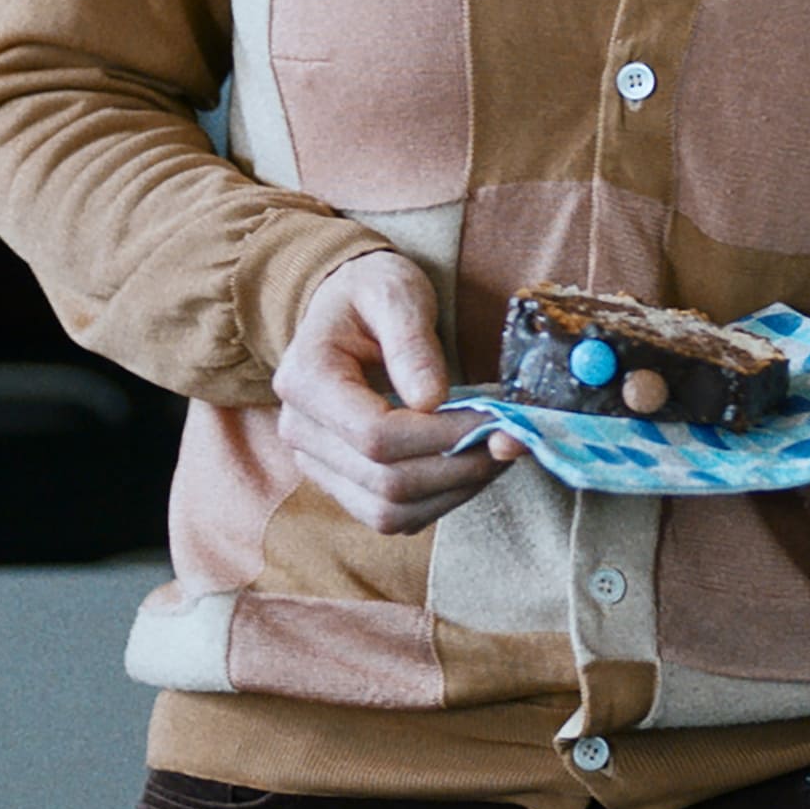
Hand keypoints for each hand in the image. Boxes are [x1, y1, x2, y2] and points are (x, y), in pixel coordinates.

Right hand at [270, 253, 517, 534]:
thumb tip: (431, 400)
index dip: (441, 436)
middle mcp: (300, 431)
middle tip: (509, 439)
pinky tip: (469, 467)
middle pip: (384, 482)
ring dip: (453, 492)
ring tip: (494, 454)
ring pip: (388, 513)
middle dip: (457, 467)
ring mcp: (316, 463)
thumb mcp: (395, 291)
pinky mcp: (341, 483)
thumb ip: (411, 341)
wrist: (345, 307)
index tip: (492, 419)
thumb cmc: (371, 292)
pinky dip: (438, 501)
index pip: (374, 435)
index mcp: (306, 379)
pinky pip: (390, 517)